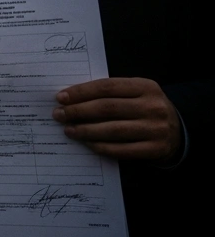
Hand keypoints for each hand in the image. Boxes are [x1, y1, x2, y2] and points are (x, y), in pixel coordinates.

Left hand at [53, 78, 182, 161]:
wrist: (177, 131)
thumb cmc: (144, 108)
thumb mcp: (134, 93)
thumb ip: (109, 93)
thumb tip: (70, 98)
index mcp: (146, 86)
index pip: (107, 87)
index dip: (81, 92)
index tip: (60, 97)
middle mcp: (153, 107)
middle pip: (107, 108)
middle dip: (78, 111)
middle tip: (59, 114)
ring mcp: (156, 129)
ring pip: (113, 130)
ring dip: (85, 130)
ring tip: (68, 129)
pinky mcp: (155, 149)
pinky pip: (121, 149)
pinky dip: (100, 146)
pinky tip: (86, 143)